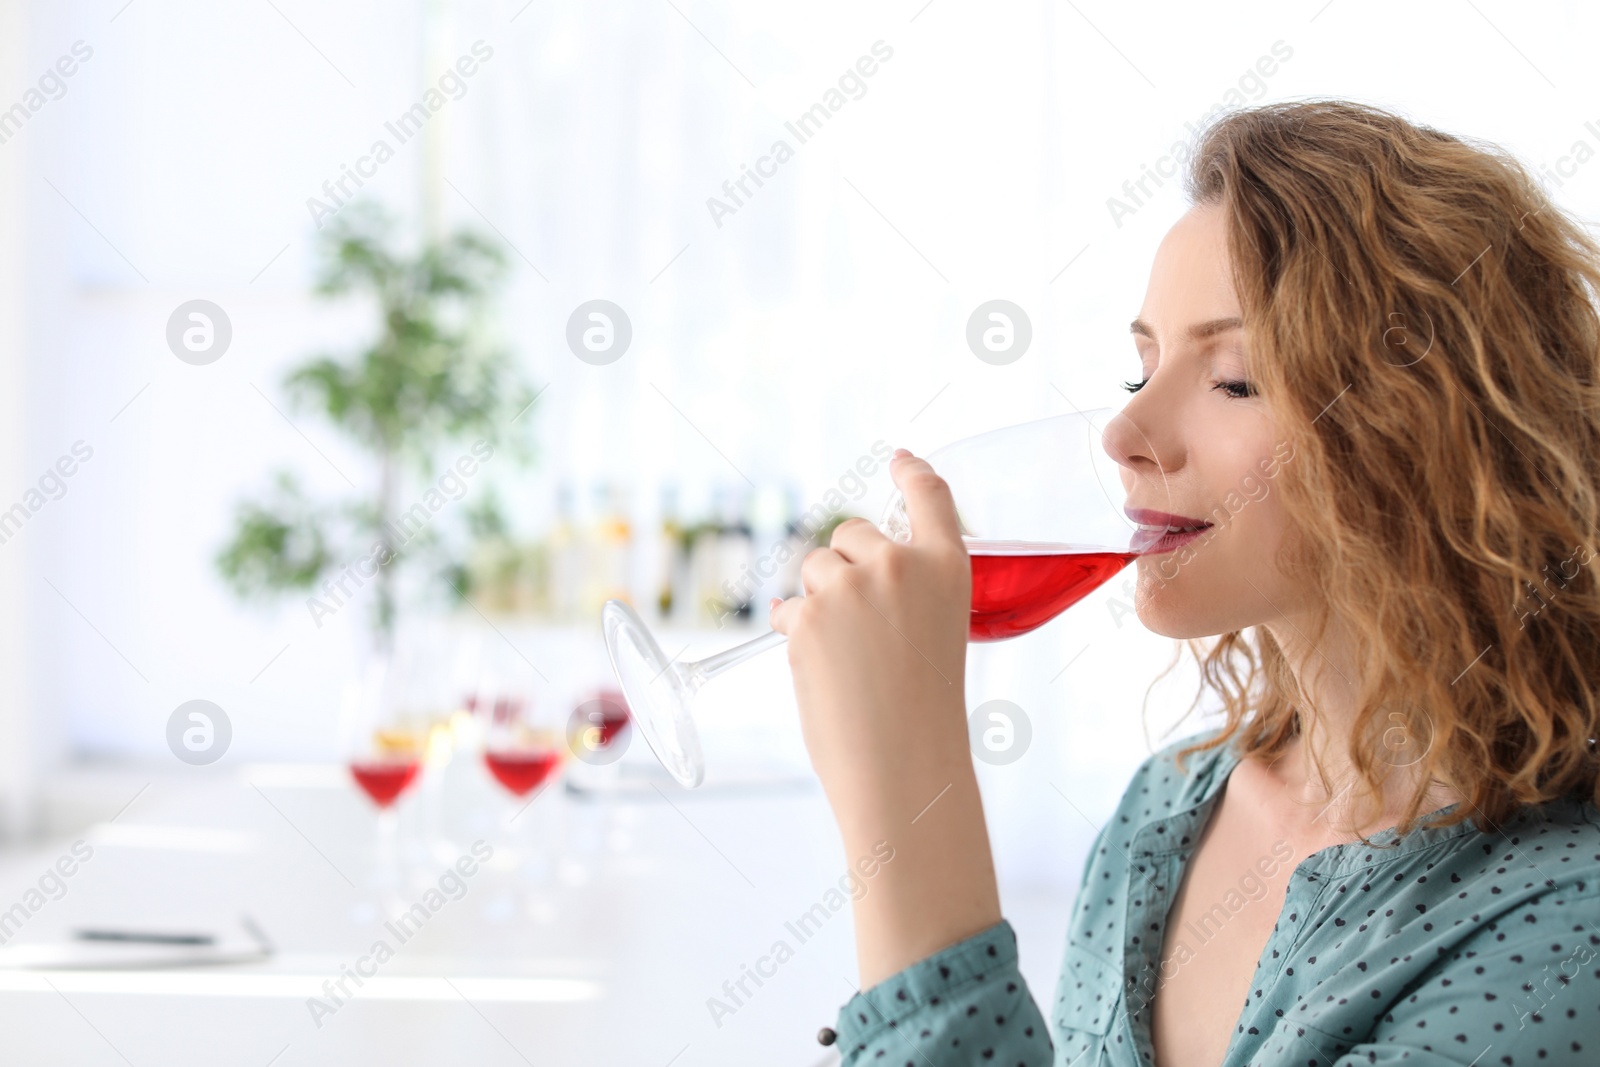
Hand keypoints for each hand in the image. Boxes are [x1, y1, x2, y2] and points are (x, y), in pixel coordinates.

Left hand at [770, 450, 999, 986]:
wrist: (902, 764)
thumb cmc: (923, 711)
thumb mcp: (936, 632)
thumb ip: (905, 591)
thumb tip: (838, 571)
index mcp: (947, 568)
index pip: (930, 498)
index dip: (912, 474)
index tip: (901, 460)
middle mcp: (899, 565)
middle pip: (850, 532)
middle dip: (843, 565)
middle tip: (859, 624)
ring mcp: (850, 586)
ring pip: (814, 568)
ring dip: (817, 601)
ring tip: (846, 656)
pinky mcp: (807, 614)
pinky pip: (788, 608)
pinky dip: (796, 634)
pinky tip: (821, 670)